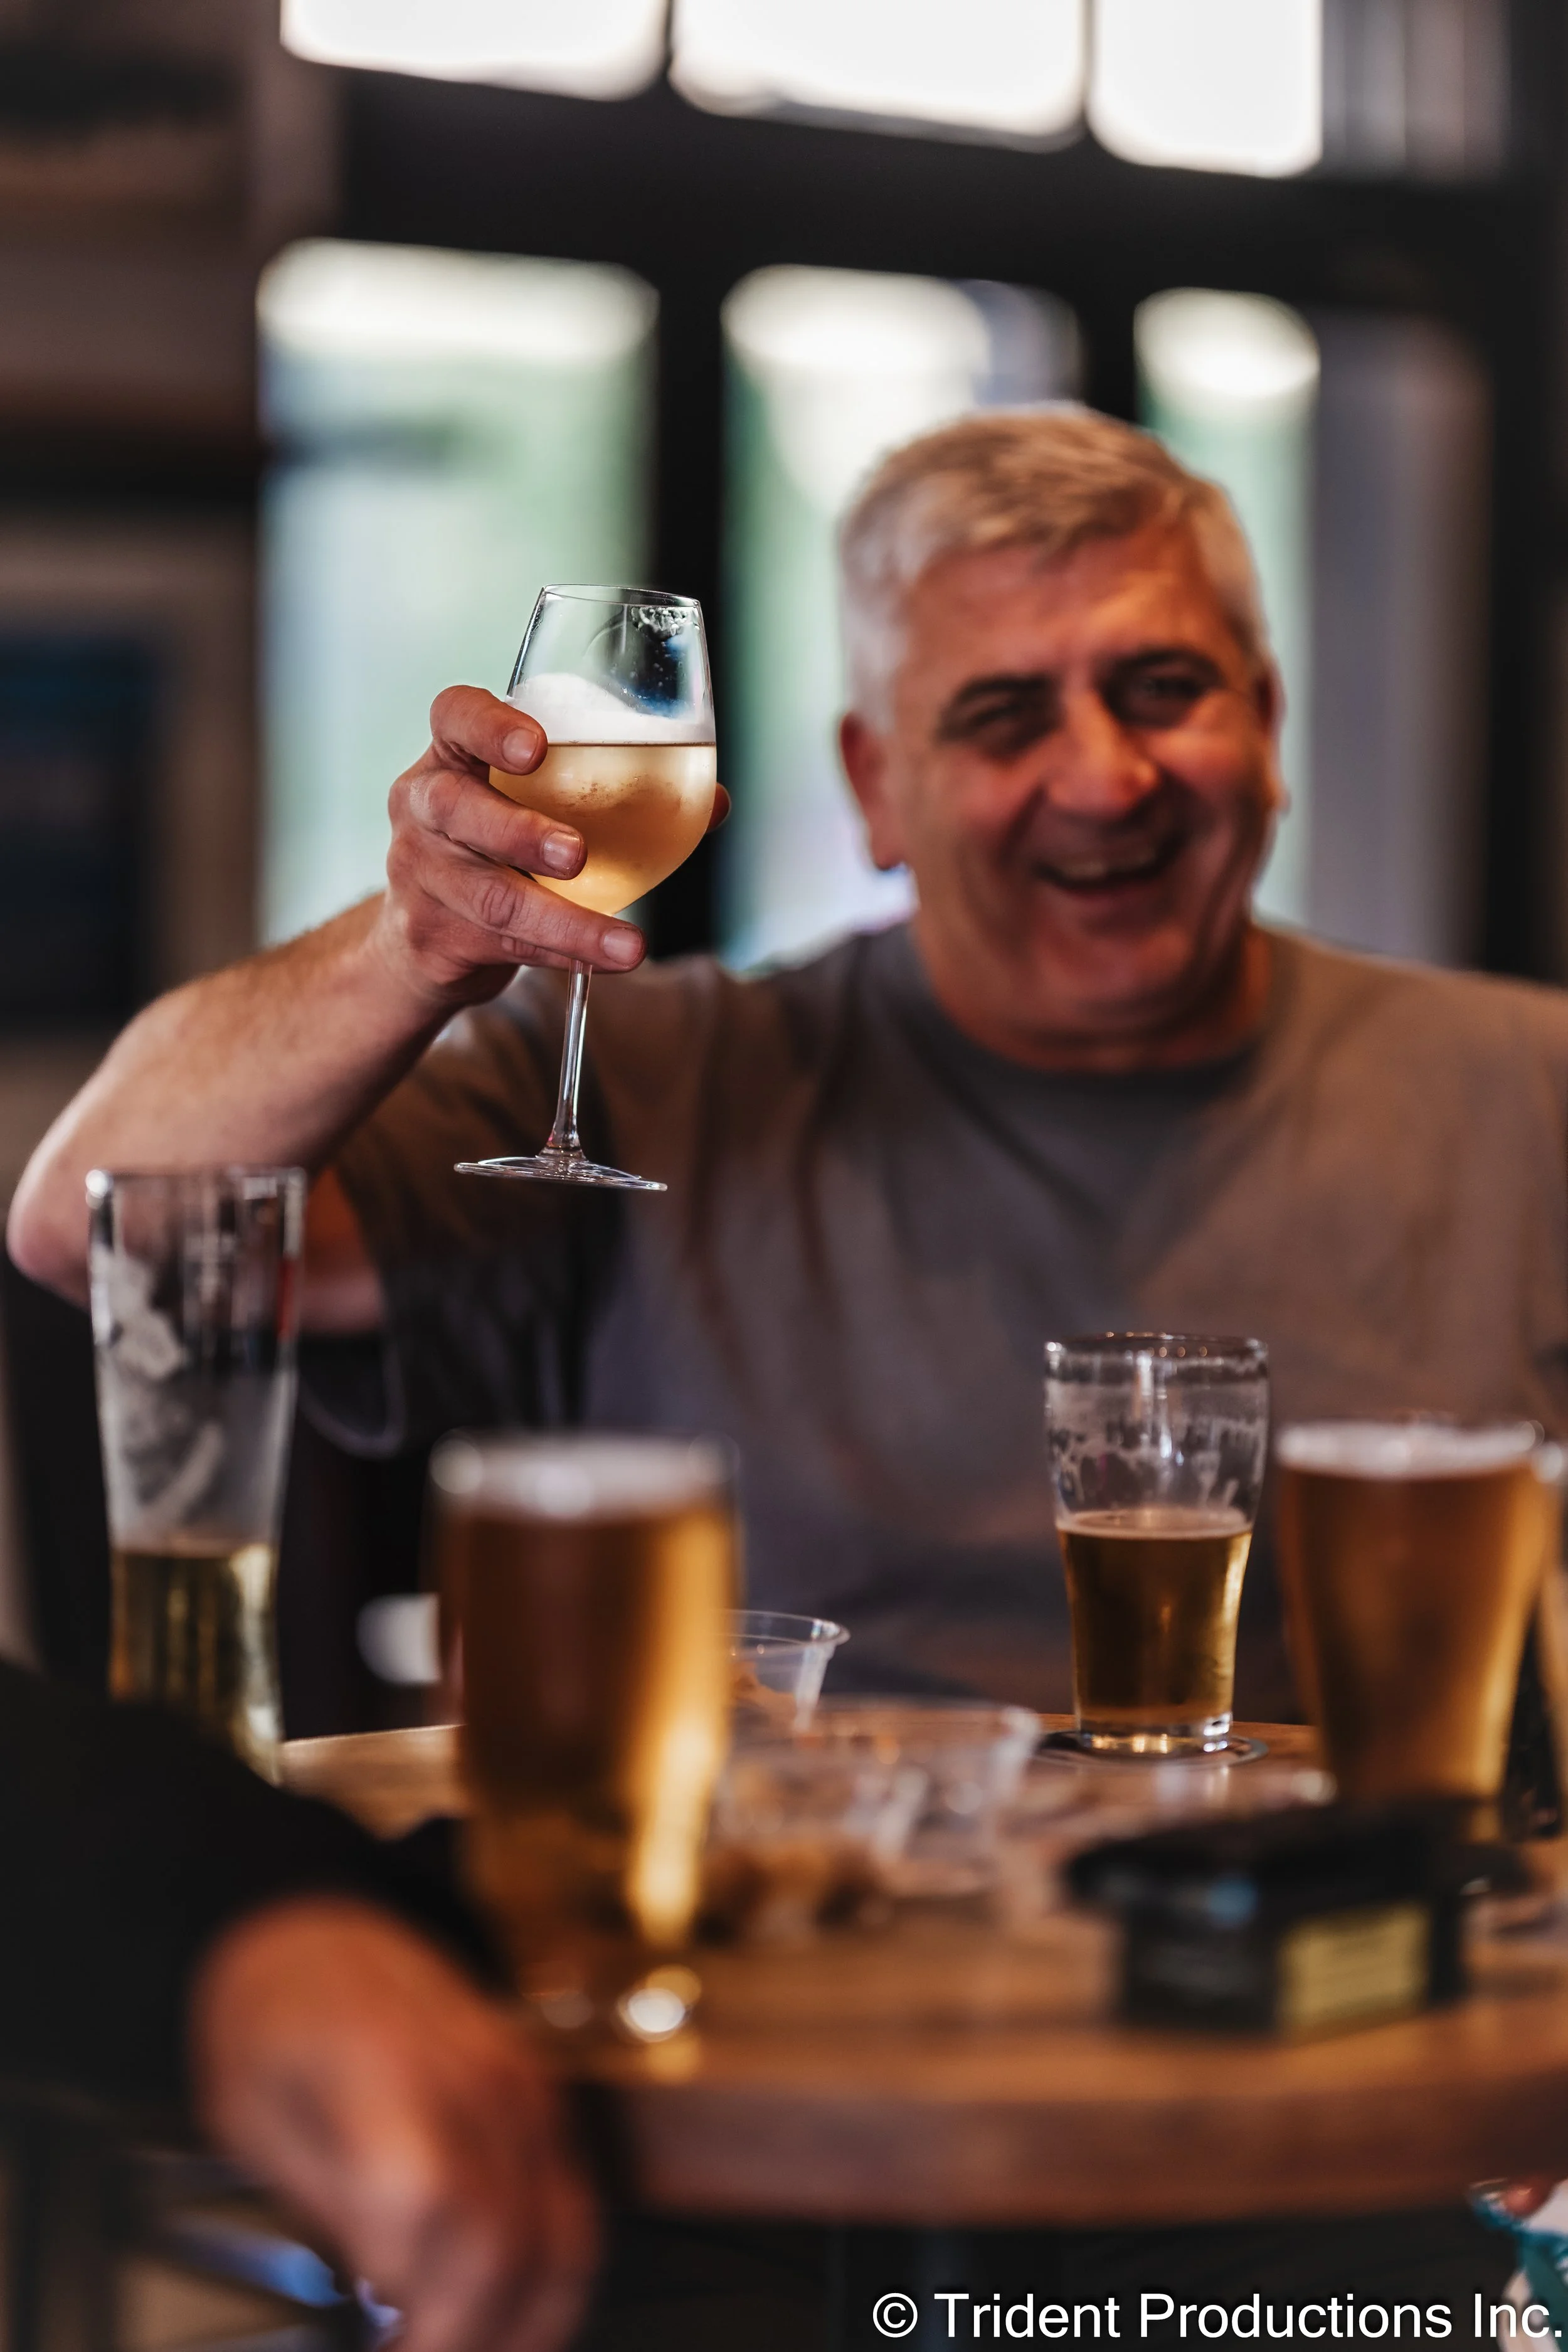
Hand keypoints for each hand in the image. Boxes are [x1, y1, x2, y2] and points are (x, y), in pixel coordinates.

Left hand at [189, 1898, 596, 2351]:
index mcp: (389, 2070)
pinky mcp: (538, 2098)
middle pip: (505, 2242)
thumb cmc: (270, 2022)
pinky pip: (572, 2206)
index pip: (436, 2215)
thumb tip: (382, 2296)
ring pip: (561, 2236)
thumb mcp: (250, 2117)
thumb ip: (326, 2204)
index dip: (423, 2315)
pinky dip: (551, 2283)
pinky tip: (508, 2325)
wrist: (314, 1931)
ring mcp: (520, 2085)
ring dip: (523, 2326)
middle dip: (468, 2337)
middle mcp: (475, 2075)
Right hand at [373, 684, 726, 1012]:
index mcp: (454, 755)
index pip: (455, 716)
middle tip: (576, 853)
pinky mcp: (434, 936)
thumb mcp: (535, 801)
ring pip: (492, 898)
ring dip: (567, 922)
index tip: (536, 744)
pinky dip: (565, 955)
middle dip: (521, 832)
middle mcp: (425, 806)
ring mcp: (421, 873)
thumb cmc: (500, 843)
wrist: (426, 931)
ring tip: (627, 944)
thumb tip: (714, 802)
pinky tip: (606, 960)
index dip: (489, 726)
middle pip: (459, 809)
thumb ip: (615, 791)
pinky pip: (505, 947)